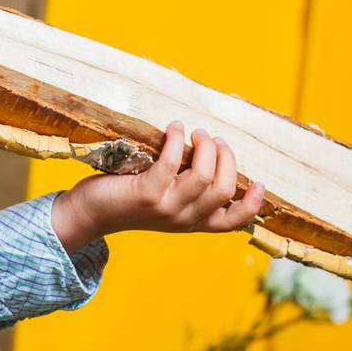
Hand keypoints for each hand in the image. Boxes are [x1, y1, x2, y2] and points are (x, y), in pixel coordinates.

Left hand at [57, 121, 265, 241]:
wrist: (90, 213)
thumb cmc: (128, 198)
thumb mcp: (166, 200)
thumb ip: (188, 188)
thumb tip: (210, 155)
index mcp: (193, 222)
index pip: (233, 222)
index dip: (252, 204)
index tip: (261, 182)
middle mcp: (184, 219)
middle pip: (224, 189)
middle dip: (225, 158)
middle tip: (212, 139)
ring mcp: (166, 208)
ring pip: (204, 177)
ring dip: (204, 148)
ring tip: (196, 133)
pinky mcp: (147, 194)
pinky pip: (172, 164)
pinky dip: (176, 141)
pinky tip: (174, 128)